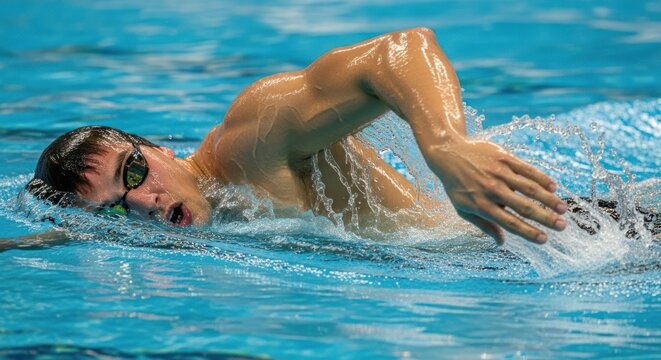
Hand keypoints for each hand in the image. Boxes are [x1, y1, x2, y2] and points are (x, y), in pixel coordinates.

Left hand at [425, 138, 566, 243]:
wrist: (448, 153)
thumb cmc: (456, 186)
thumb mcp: (463, 209)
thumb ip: (484, 226)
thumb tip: (501, 243)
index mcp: (482, 205)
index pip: (510, 223)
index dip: (528, 232)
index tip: (544, 240)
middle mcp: (492, 190)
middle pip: (524, 207)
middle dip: (545, 218)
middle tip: (562, 227)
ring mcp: (499, 173)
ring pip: (529, 188)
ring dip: (549, 199)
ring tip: (563, 209)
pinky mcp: (504, 158)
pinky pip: (527, 169)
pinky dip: (541, 178)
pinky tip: (553, 187)